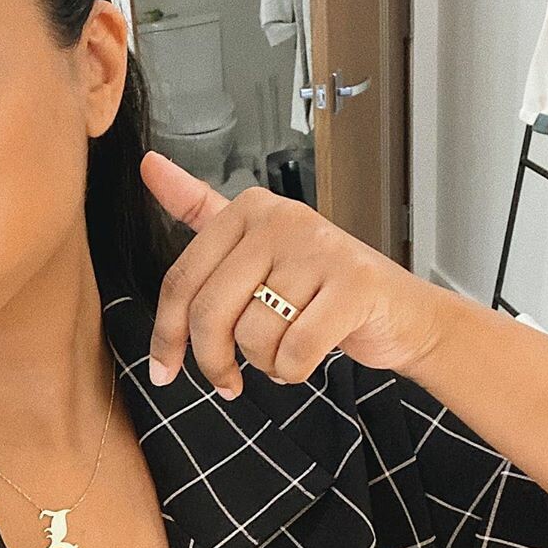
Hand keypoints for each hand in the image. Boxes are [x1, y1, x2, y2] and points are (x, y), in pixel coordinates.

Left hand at [140, 151, 450, 396]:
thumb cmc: (318, 287)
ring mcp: (320, 248)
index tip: (163, 370)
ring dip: (263, 363)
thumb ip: (200, 211)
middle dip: (213, 360)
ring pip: (253, 335)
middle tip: (225, 381)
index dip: (166, 336)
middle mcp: (281, 219)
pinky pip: (294, 351)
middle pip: (210, 312)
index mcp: (248, 209)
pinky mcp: (353, 284)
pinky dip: (294, 370)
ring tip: (283, 352)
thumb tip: (148, 165)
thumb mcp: (254, 247)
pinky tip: (303, 360)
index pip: (181, 281)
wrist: (399, 313)